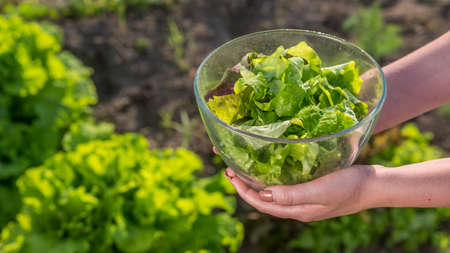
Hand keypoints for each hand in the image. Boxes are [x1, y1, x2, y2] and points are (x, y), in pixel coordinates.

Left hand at [224, 166, 379, 221]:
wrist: (373, 186)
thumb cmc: (348, 186)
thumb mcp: (319, 190)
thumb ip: (292, 195)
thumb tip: (263, 196)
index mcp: (298, 210)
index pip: (262, 204)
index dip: (244, 192)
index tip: (230, 176)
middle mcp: (298, 208)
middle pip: (264, 201)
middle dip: (245, 188)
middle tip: (230, 170)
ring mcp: (305, 201)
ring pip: (273, 196)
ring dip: (256, 184)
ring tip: (244, 170)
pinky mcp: (311, 191)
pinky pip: (285, 189)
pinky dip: (272, 181)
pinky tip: (270, 170)